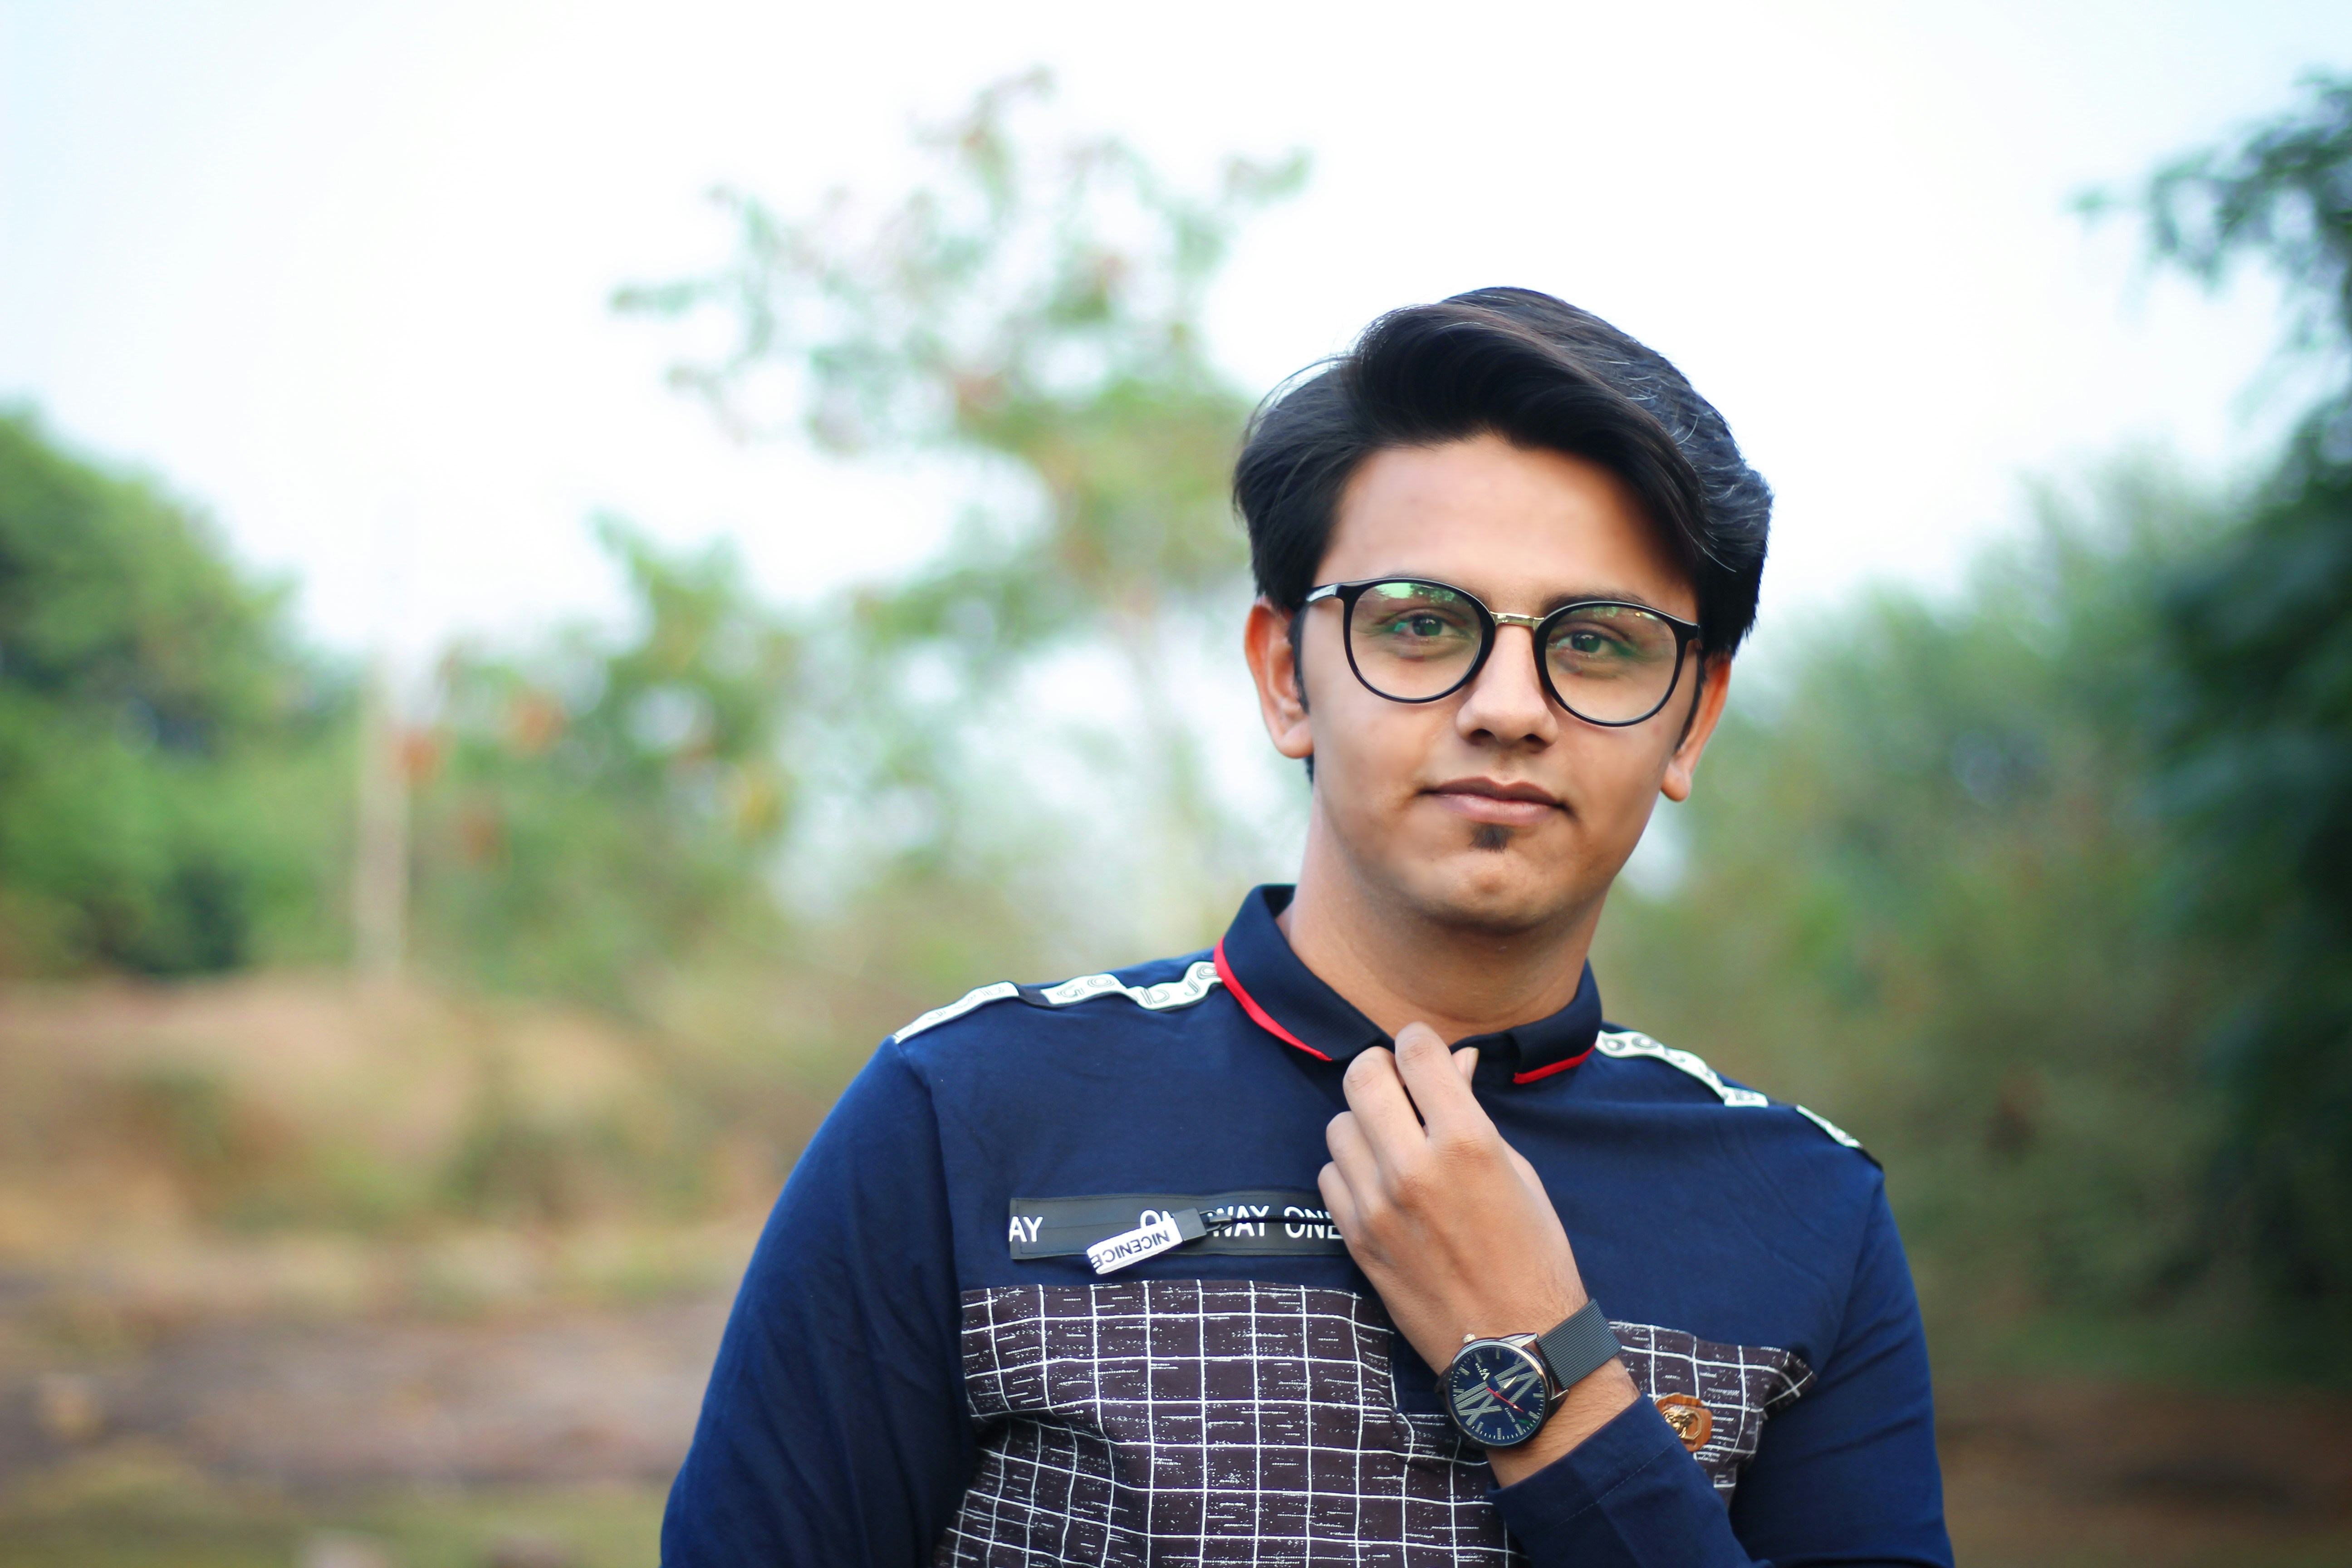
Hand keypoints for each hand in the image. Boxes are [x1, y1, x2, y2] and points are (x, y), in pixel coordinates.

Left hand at [1318, 1023, 1637, 1481]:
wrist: (1515, 1347)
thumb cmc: (1533, 1256)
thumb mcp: (1518, 1172)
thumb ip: (1473, 1112)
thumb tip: (1453, 1062)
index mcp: (1467, 1142)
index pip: (1416, 1050)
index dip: (1420, 1043)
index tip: (1426, 1053)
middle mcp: (1414, 1167)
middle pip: (1362, 1075)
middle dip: (1382, 1069)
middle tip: (1401, 1086)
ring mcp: (1377, 1205)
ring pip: (1338, 1125)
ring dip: (1364, 1122)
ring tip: (1394, 1141)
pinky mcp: (1356, 1238)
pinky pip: (1329, 1175)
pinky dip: (1350, 1169)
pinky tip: (1380, 1182)